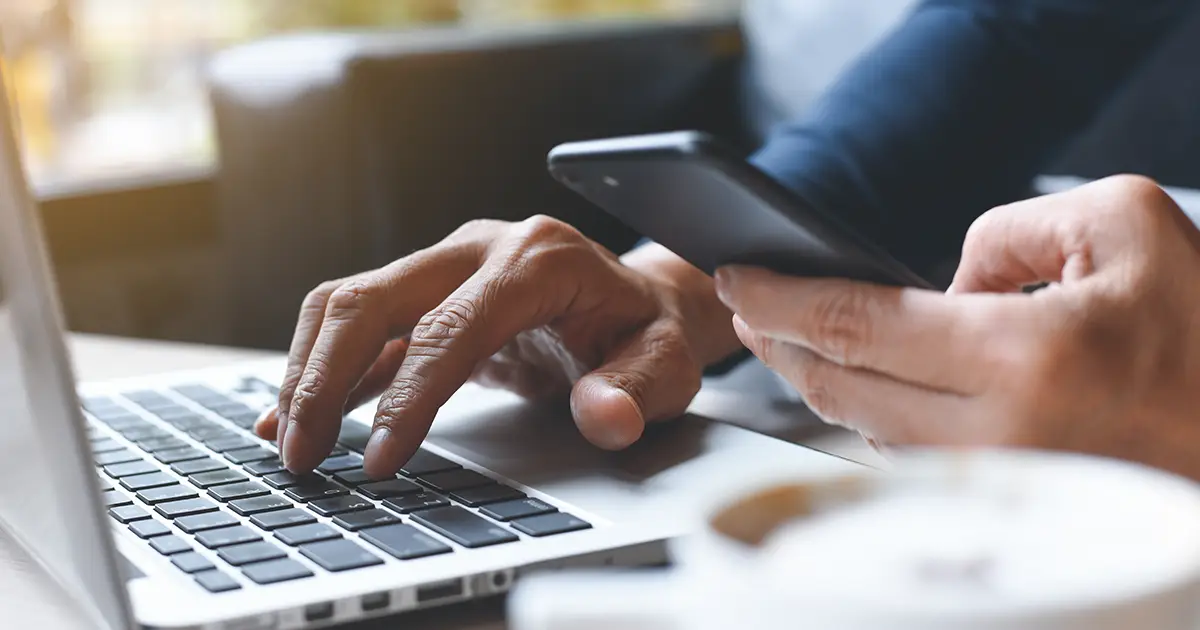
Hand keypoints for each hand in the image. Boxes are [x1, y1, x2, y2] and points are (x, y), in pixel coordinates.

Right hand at [255, 217, 740, 475]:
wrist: (638, 301)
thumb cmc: (647, 331)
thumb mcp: (665, 362)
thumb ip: (635, 388)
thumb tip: (603, 416)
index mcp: (537, 259)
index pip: (453, 327)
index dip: (410, 396)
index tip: (381, 458)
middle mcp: (480, 249)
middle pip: (376, 298)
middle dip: (324, 377)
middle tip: (301, 454)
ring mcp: (448, 265)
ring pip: (352, 303)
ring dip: (309, 370)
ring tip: (287, 441)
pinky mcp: (430, 293)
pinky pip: (362, 325)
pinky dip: (322, 368)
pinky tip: (292, 413)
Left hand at [715, 175, 1199, 479]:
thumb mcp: (1125, 226)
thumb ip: (1008, 233)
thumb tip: (942, 282)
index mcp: (1027, 359)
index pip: (857, 323)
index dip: (782, 297)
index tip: (736, 279)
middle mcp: (1004, 436)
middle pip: (842, 386)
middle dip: (780, 342)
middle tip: (748, 307)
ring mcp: (1005, 483)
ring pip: (869, 431)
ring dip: (817, 382)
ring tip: (789, 339)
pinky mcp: (1014, 506)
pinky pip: (914, 460)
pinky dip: (870, 418)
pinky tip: (858, 387)